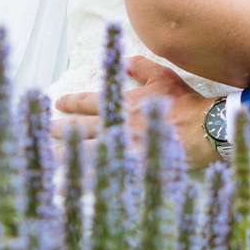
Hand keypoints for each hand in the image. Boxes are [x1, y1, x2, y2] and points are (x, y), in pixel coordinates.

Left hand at [55, 56, 218, 169]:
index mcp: (123, 103)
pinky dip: (79, 182)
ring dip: (62, 154)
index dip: (70, 102)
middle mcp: (117, 126)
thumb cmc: (186, 103)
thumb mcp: (164, 76)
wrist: (205, 129)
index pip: (88, 101)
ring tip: (44, 157)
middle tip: (44, 132)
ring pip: (83, 152)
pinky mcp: (130, 168)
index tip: (57, 103)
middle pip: (80, 128)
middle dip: (60, 129)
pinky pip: (99, 177)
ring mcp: (122, 149)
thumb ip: (140, 66)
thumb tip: (122, 61)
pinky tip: (61, 188)